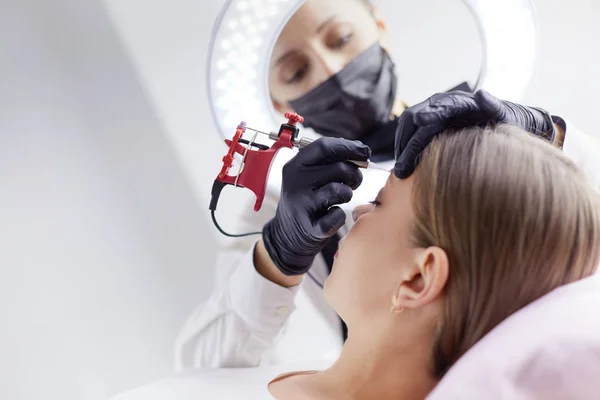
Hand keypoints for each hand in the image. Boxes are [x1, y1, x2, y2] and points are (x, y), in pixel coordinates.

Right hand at [262, 137, 369, 275]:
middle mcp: (295, 182)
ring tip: (341, 197)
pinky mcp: (310, 227)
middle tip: (354, 181)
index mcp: (295, 165)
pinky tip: (331, 215)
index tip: (365, 152)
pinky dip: (340, 216)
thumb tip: (362, 151)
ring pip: (340, 190)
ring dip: (347, 193)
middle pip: (338, 168)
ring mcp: (301, 205)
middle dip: (354, 174)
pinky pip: (338, 216)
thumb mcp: (308, 174)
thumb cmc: (307, 198)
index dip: (349, 147)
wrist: (287, 234)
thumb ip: (329, 161)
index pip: (323, 147)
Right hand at [394, 90, 556, 178]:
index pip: (439, 105)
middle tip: (403, 167)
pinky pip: (413, 135)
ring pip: (410, 127)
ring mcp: (435, 116)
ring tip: (401, 170)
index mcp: (460, 101)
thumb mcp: (505, 114)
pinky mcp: (432, 127)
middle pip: (415, 118)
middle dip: (407, 141)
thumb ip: (493, 105)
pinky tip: (407, 164)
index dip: (430, 113)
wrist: (507, 124)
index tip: (420, 121)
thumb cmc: (507, 121)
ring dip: (403, 147)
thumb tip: (481, 93)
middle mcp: (443, 105)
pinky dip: (406, 149)